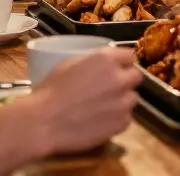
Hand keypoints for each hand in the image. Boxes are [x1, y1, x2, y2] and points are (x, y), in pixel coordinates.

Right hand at [20, 47, 141, 155]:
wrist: (44, 121)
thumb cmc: (50, 90)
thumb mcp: (70, 64)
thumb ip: (93, 61)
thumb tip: (103, 63)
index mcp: (106, 60)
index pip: (129, 56)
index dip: (122, 62)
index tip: (116, 67)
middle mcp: (119, 79)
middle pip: (136, 76)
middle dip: (125, 80)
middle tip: (110, 87)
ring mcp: (123, 103)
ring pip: (132, 98)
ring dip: (122, 100)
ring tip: (104, 106)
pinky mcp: (121, 124)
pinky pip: (126, 118)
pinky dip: (117, 119)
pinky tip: (101, 120)